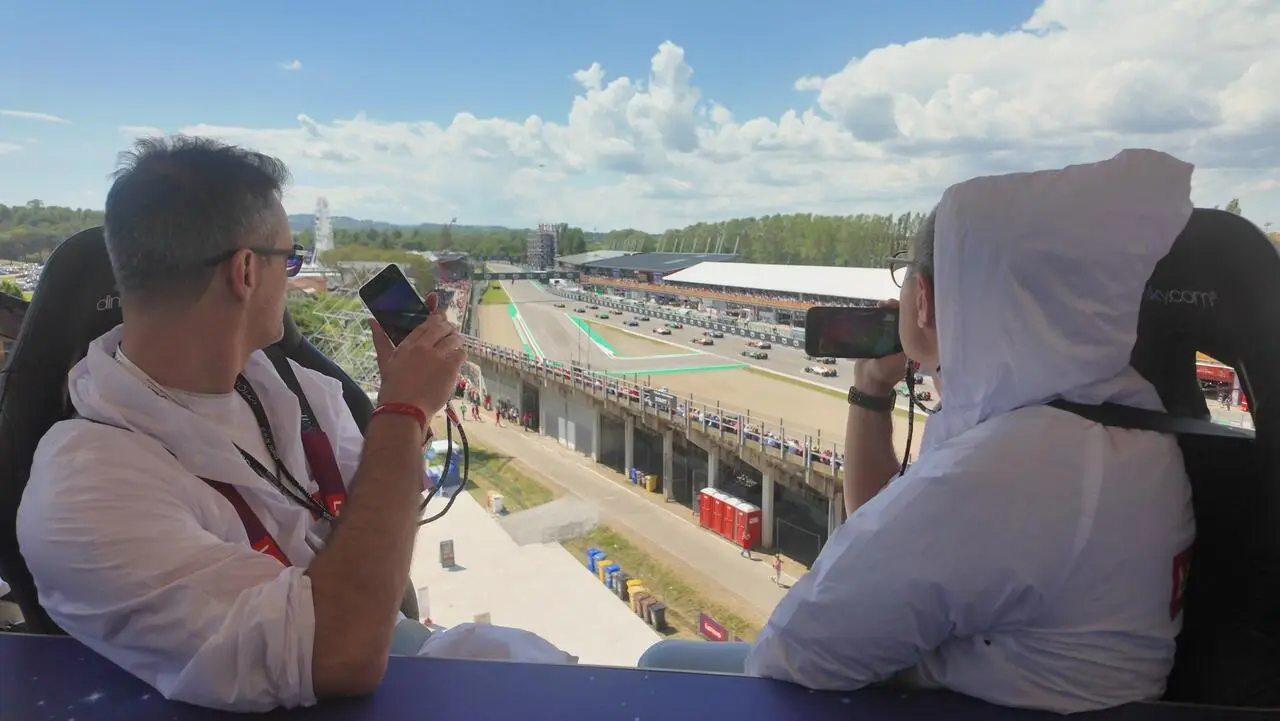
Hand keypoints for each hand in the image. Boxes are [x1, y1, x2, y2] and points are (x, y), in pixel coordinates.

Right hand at [370, 292, 466, 419]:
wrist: (403, 409)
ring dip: (456, 339)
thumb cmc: (392, 388)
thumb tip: (371, 320)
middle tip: (451, 331)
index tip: (441, 318)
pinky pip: (460, 354)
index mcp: (408, 344)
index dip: (435, 317)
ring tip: (456, 343)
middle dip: (448, 327)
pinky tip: (457, 360)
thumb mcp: (385, 361)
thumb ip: (380, 339)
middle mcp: (423, 347)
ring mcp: (437, 356)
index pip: (426, 324)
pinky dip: (460, 354)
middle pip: (441, 327)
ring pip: (453, 338)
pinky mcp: (449, 368)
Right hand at [853, 300, 907, 394]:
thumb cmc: (884, 373)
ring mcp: (888, 338)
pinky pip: (879, 323)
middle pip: (901, 319)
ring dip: (887, 310)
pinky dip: (878, 315)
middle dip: (897, 309)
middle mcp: (900, 339)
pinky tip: (876, 308)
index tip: (904, 305)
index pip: (912, 324)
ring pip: (890, 319)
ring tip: (882, 304)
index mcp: (909, 344)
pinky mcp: (876, 337)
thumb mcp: (899, 360)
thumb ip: (905, 349)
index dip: (908, 313)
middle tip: (889, 303)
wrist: (867, 382)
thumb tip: (915, 331)